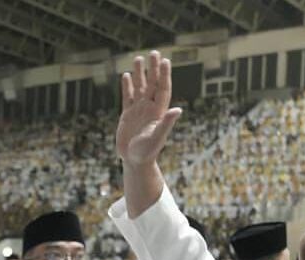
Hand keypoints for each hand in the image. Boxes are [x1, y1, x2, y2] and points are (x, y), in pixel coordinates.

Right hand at [116, 51, 181, 168]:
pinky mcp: (127, 115)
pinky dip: (127, 86)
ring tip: (138, 58)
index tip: (165, 61)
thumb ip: (166, 123)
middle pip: (152, 84)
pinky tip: (126, 75)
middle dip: (153, 69)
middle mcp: (149, 108)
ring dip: (139, 74)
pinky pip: (127, 97)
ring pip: (139, 88)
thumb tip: (178, 110)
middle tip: (153, 53)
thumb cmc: (148, 152)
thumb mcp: (157, 137)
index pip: (163, 89)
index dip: (164, 75)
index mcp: (158, 112)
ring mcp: (138, 110)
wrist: (135, 161)